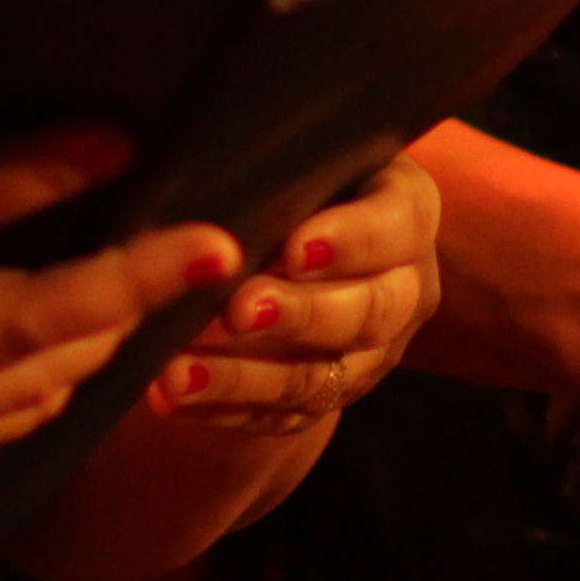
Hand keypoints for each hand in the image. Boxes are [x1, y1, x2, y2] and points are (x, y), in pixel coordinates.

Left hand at [150, 155, 442, 436]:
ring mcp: (371, 353)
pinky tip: (173, 397)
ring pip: (320, 375)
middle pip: (370, 310)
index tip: (295, 248)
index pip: (397, 225)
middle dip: (300, 313)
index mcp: (407, 213)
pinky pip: (280, 415)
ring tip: (178, 374)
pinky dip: (222, 408)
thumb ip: (276, 171)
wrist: (289, 250)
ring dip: (246, 377)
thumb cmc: (289, 185)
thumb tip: (220, 174)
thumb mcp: (298, 165)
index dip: (351, 240)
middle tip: (237, 310)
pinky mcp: (328, 398)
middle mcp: (404, 287)